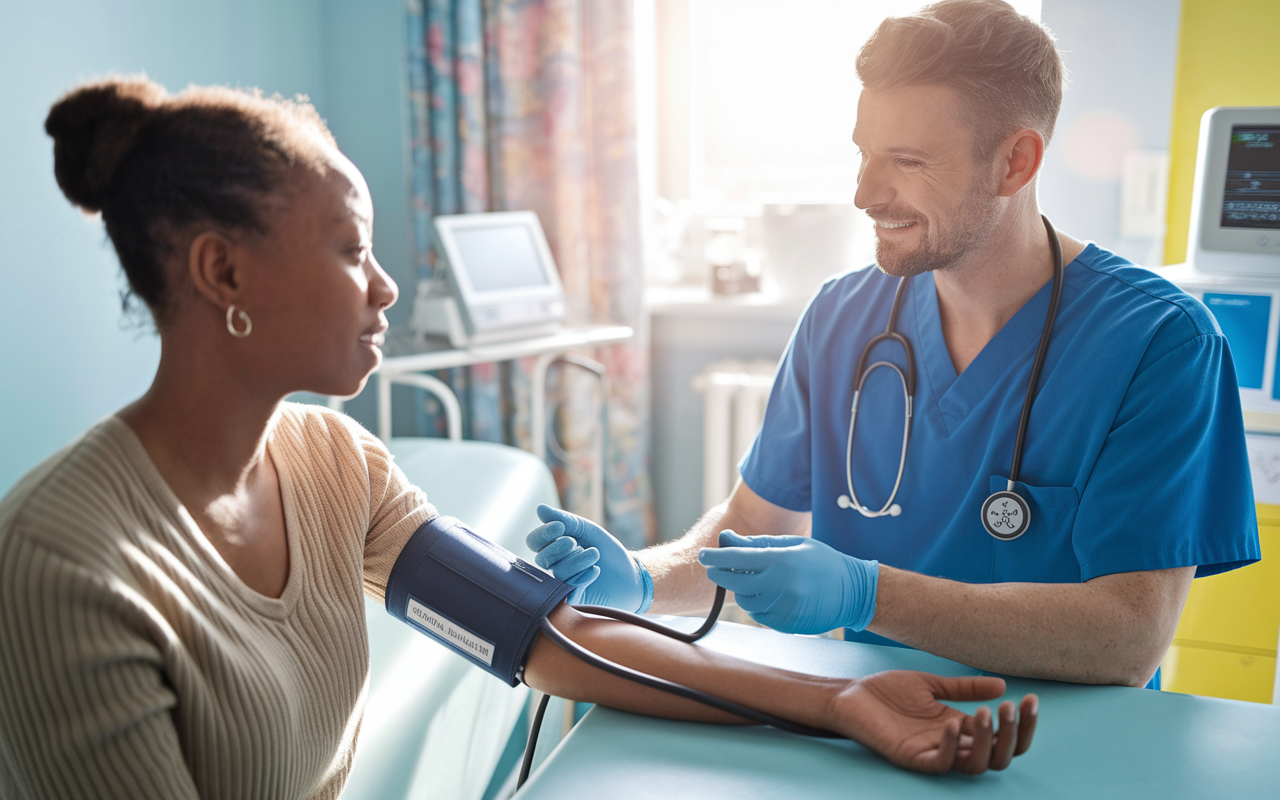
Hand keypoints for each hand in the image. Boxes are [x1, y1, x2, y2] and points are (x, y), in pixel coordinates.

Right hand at [525, 504, 651, 610]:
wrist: (630, 573)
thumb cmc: (607, 551)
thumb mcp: (586, 530)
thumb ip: (564, 520)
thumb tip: (539, 508)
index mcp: (554, 548)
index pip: (535, 542)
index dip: (543, 534)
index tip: (560, 527)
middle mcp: (554, 566)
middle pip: (542, 558)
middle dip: (557, 548)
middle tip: (573, 542)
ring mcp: (562, 584)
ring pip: (557, 573)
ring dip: (576, 561)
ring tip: (595, 554)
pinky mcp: (573, 600)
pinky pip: (567, 591)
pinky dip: (581, 579)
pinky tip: (595, 571)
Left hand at [697, 531, 877, 633]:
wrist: (853, 592)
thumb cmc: (822, 562)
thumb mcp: (792, 544)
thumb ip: (758, 543)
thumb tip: (728, 539)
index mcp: (780, 561)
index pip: (736, 559)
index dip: (715, 557)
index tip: (703, 555)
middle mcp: (779, 586)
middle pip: (734, 583)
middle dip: (722, 574)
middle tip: (717, 567)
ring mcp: (782, 608)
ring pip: (744, 601)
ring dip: (742, 590)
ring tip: (757, 579)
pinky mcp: (785, 625)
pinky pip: (758, 615)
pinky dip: (757, 604)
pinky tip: (770, 594)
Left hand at [833, 671, 1037, 773]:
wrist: (851, 695)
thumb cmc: (887, 692)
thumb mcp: (932, 685)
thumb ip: (964, 688)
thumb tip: (1002, 685)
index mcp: (962, 727)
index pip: (1003, 737)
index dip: (1022, 724)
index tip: (1029, 699)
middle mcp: (953, 744)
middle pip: (999, 756)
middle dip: (1013, 735)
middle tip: (1011, 708)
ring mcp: (934, 752)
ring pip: (976, 765)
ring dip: (986, 740)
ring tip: (984, 712)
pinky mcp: (913, 758)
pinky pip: (941, 764)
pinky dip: (952, 747)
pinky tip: (954, 724)